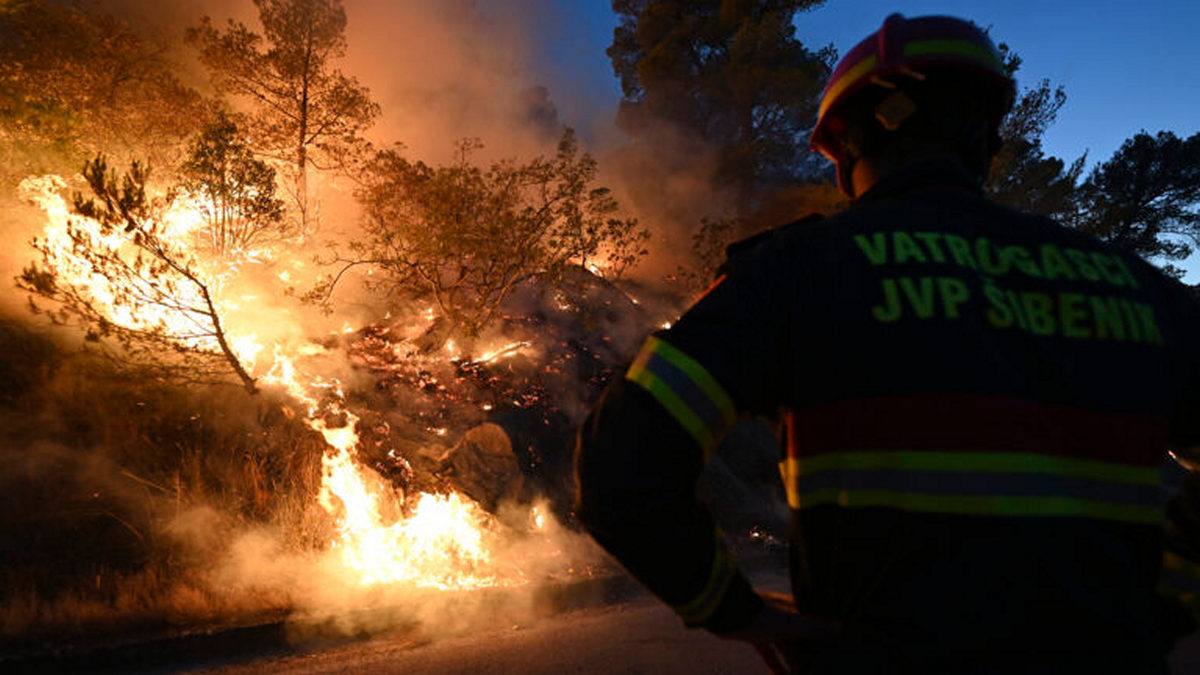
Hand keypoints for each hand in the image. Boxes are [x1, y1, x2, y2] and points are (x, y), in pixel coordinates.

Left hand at [719, 590, 840, 674]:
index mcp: (793, 607)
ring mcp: (769, 626)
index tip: (837, 644)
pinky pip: (770, 653)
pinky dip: (775, 665)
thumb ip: (814, 626)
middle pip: (801, 636)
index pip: (815, 619)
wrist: (727, 615)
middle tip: (821, 666)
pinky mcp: (756, 636)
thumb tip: (840, 627)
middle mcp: (783, 615)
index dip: (825, 631)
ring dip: (793, 662)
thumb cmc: (761, 615)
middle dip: (810, 651)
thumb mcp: (790, 624)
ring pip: (786, 647)